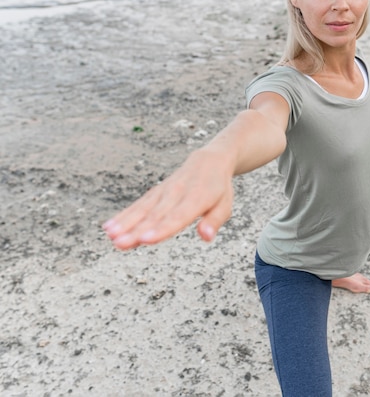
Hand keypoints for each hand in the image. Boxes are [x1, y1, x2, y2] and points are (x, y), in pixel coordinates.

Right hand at [102, 149, 233, 249]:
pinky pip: (139, 204)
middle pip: (155, 215)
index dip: (162, 229)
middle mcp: (177, 193)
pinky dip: (124, 215)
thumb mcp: (225, 204)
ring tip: (111, 236)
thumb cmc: (218, 188)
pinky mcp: (155, 193)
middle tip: (120, 243)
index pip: (178, 216)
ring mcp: (164, 192)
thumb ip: (215, 220)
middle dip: (136, 230)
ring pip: (143, 209)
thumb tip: (206, 236)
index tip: (146, 240)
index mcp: (197, 198)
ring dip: (125, 223)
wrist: (209, 161)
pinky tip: (109, 227)